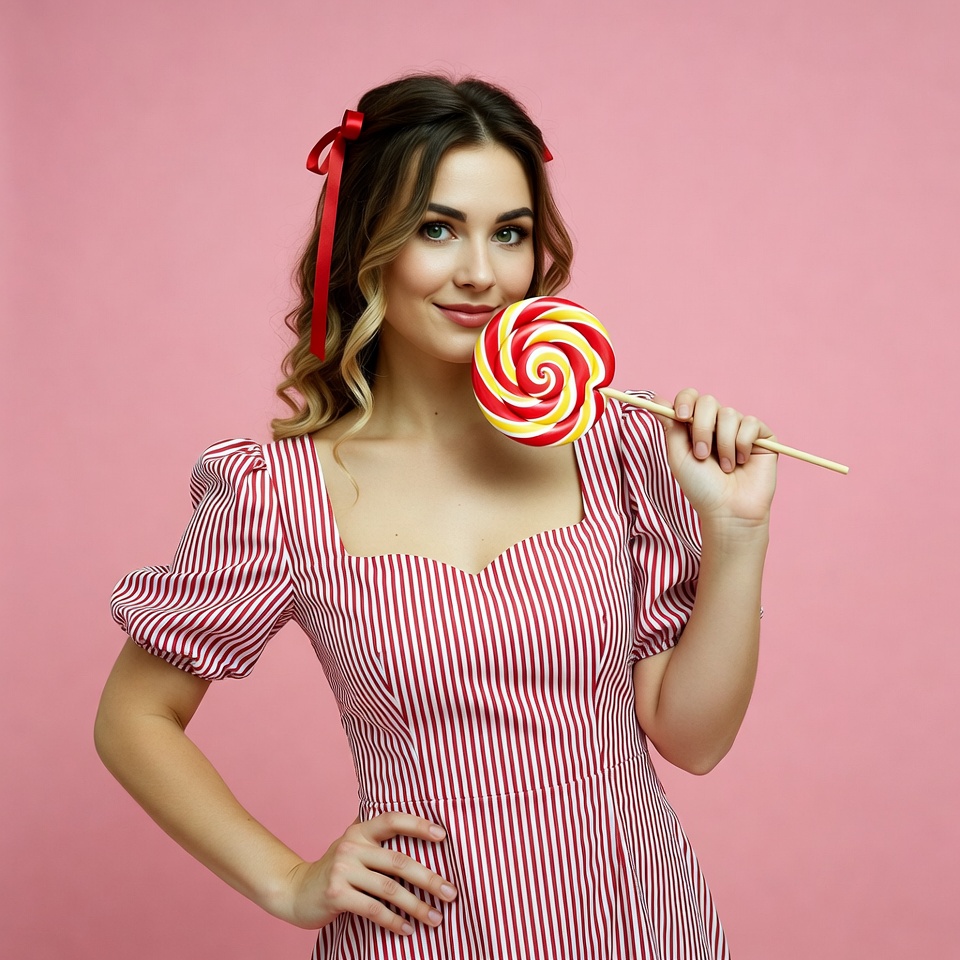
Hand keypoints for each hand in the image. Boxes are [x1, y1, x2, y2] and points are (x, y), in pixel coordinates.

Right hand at [282, 812, 457, 935]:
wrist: (294, 891)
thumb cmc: (335, 870)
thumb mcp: (353, 847)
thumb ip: (377, 840)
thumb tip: (421, 836)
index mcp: (359, 831)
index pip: (393, 820)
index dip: (419, 825)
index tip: (443, 836)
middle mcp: (351, 846)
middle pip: (399, 861)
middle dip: (429, 879)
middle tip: (451, 892)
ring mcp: (342, 870)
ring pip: (389, 889)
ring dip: (416, 906)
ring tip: (436, 918)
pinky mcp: (336, 894)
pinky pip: (373, 909)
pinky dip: (394, 921)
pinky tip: (408, 929)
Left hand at [655, 389, 777, 526]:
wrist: (728, 510)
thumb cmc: (702, 488)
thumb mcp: (678, 457)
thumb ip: (671, 427)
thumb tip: (657, 399)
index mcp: (695, 427)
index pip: (690, 398)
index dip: (685, 401)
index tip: (681, 417)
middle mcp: (717, 424)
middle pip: (708, 401)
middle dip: (703, 427)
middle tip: (702, 454)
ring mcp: (739, 428)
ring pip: (729, 414)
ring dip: (723, 444)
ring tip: (725, 467)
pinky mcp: (762, 435)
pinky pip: (751, 423)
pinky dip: (743, 444)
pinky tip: (742, 461)